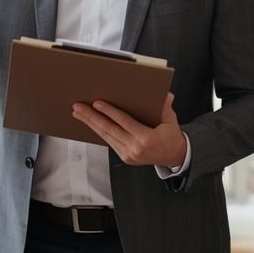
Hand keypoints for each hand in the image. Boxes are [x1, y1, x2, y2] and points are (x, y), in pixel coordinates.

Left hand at [70, 93, 185, 167]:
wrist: (175, 156)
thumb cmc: (171, 136)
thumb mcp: (170, 119)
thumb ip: (165, 106)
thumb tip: (165, 94)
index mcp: (146, 138)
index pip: (123, 122)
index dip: (109, 112)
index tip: (96, 103)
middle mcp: (135, 148)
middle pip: (109, 129)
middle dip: (92, 117)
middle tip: (78, 107)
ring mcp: (129, 154)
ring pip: (106, 137)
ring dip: (91, 124)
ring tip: (79, 114)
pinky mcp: (125, 157)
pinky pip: (110, 142)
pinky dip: (99, 132)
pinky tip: (91, 123)